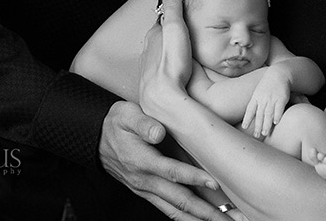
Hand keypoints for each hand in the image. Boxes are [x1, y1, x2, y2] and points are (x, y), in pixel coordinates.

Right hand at [99, 101, 227, 220]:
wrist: (97, 139)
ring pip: (175, 210)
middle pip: (179, 199)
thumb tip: (158, 132)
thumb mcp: (126, 115)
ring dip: (199, 219)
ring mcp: (146, 190)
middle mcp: (145, 180)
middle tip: (229, 217)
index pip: (171, 172)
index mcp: (142, 160)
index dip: (193, 178)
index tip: (214, 183)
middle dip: (205, 211)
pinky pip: (168, 209)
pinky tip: (200, 220)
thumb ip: (142, 123)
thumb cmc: (117, 123)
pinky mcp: (147, 193)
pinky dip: (185, 218)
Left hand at [140, 0, 193, 117]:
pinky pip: (160, 72)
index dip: (171, 16)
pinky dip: (167, 69)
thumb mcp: (175, 30)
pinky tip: (175, 74)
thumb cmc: (172, 65)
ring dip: (167, 53)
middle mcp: (147, 53)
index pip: (161, 21)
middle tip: (182, 31)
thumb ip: (172, 8)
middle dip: (168, 34)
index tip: (180, 12)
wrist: (164, 100)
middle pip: (158, 39)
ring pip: (158, 56)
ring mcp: (148, 71)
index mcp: (153, 37)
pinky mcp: (153, 87)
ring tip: (180, 52)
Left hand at [242, 66, 289, 137]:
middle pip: (259, 114)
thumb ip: (255, 102)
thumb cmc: (268, 84)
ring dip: (266, 124)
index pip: (250, 109)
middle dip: (257, 126)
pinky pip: (279, 108)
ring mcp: (272, 98)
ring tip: (264, 133)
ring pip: (268, 113)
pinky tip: (276, 122)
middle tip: (256, 135)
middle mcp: (263, 99)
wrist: (278, 74)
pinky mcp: (281, 98)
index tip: (244, 127)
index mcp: (256, 97)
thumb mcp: (258, 91)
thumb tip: (251, 113)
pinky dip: (277, 115)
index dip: (247, 118)